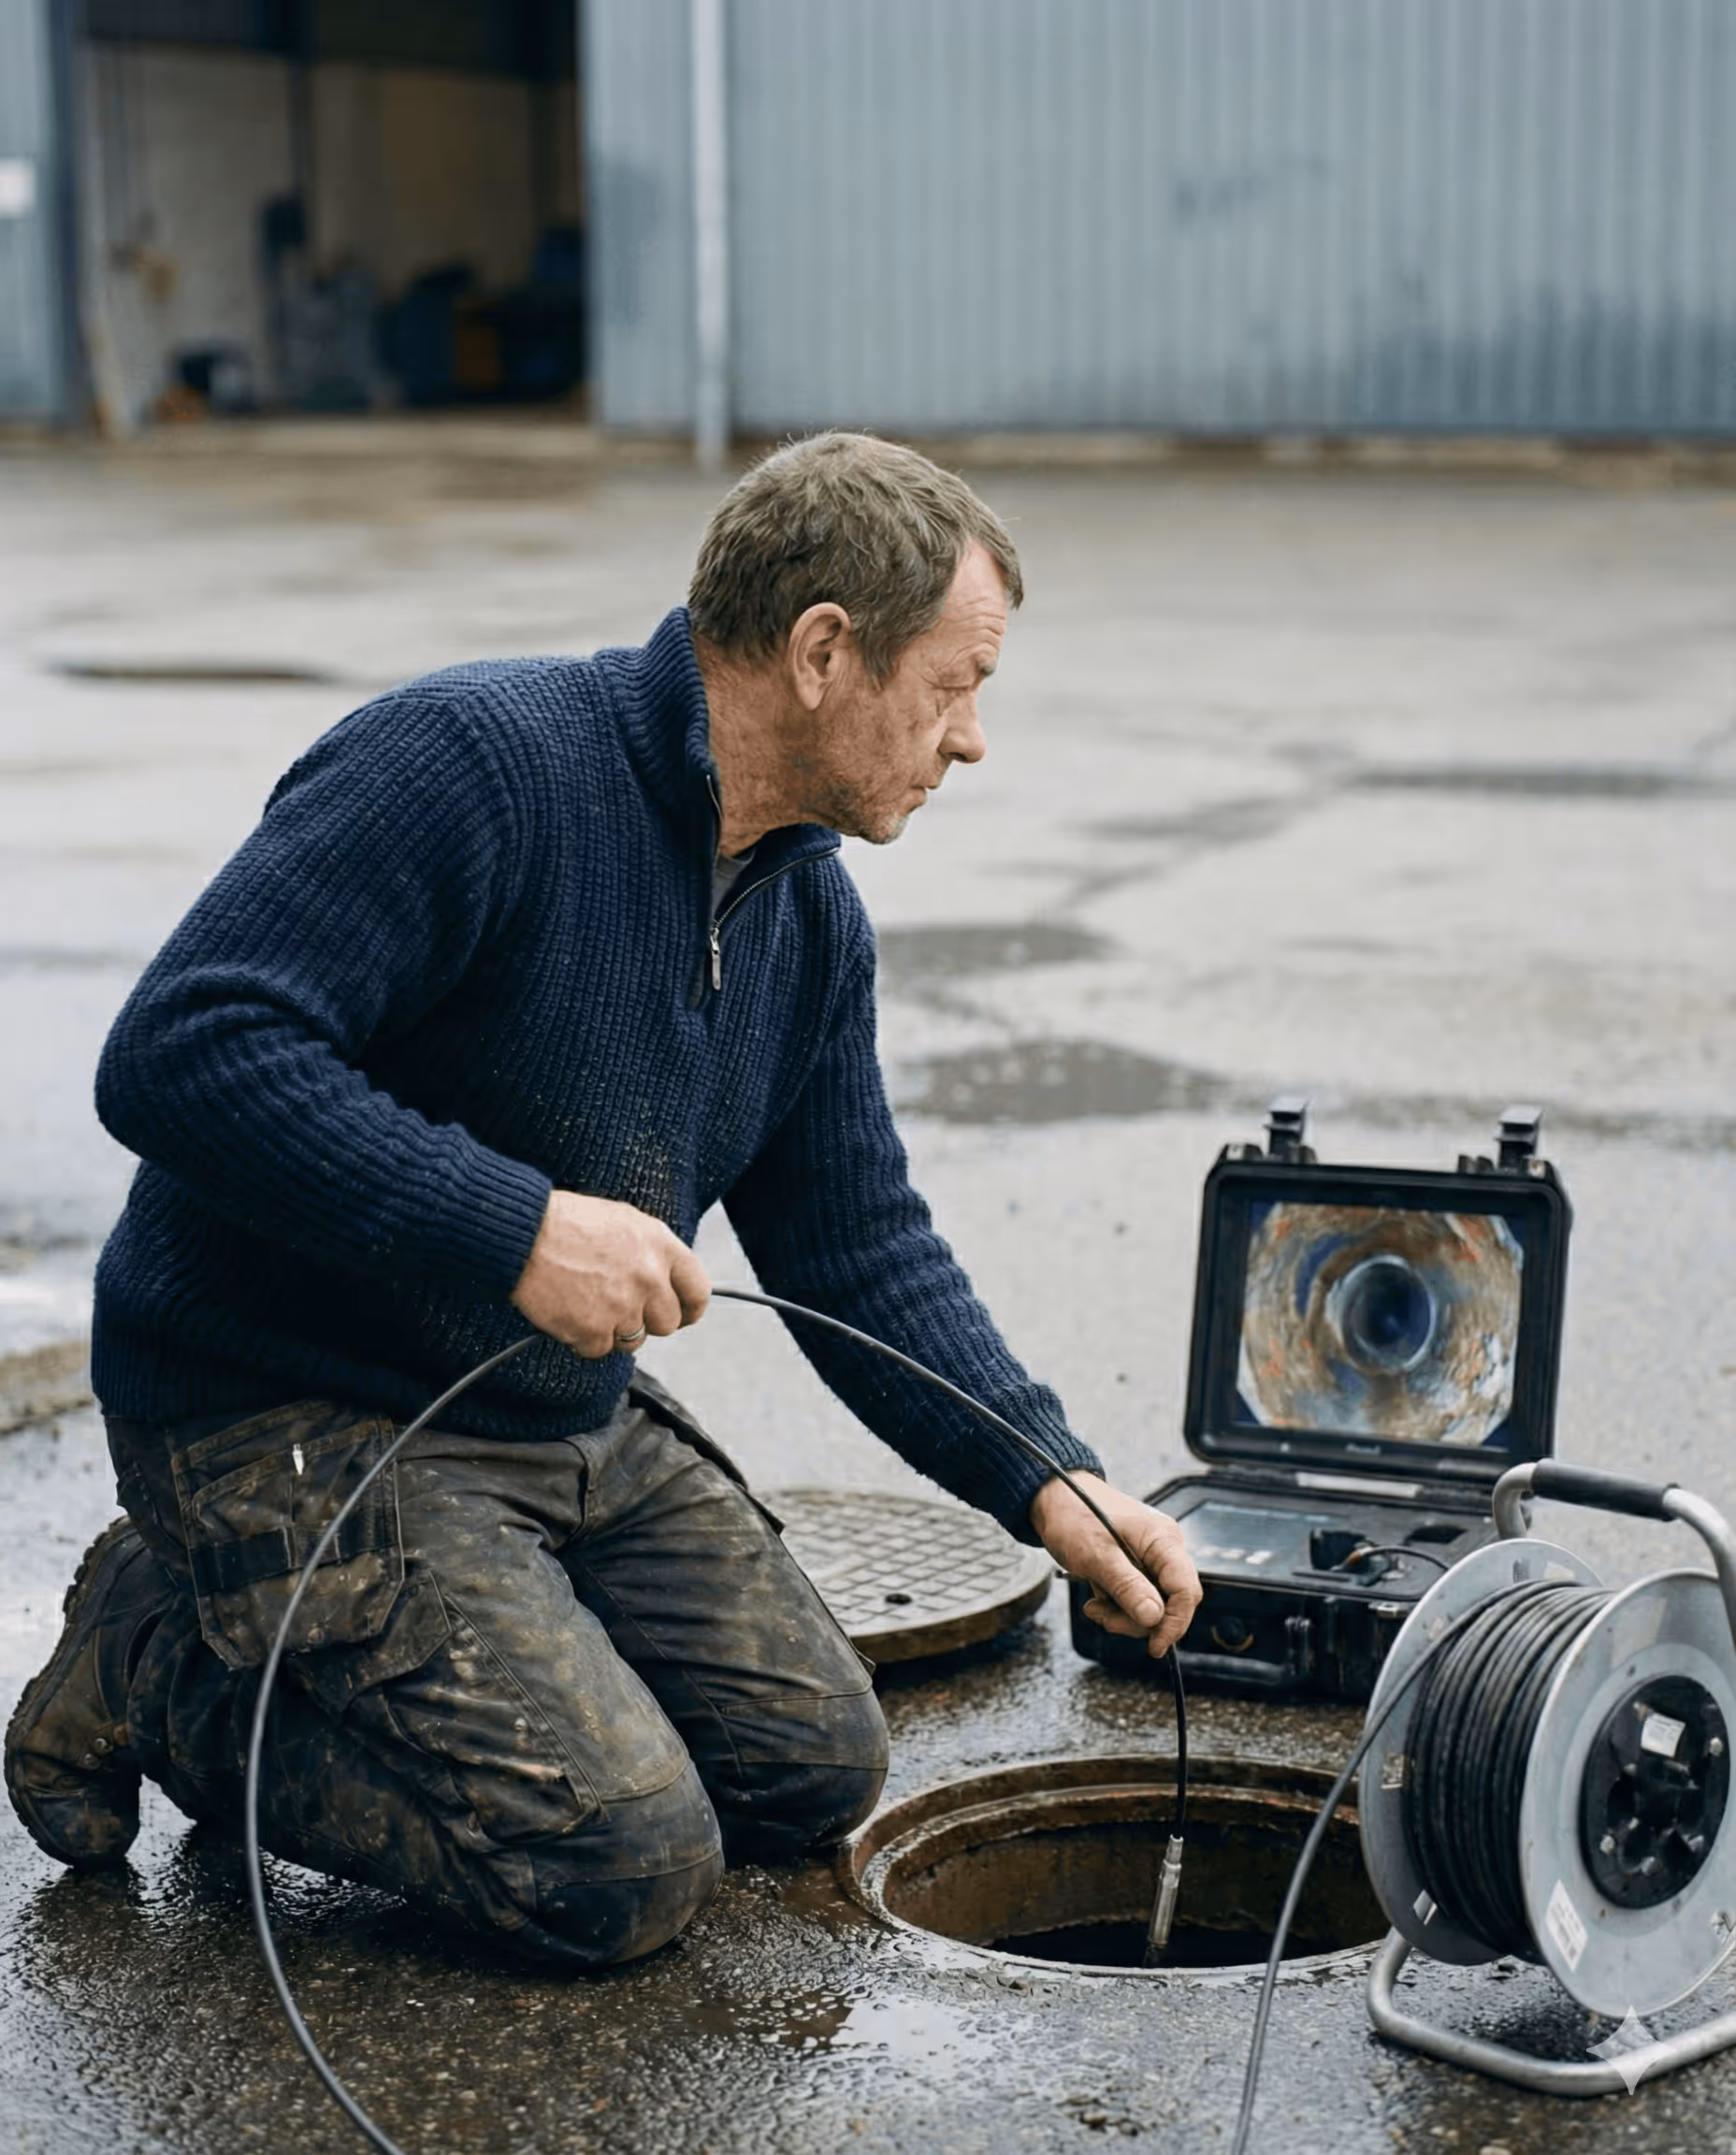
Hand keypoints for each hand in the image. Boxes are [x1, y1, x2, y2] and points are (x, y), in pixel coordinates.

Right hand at [511, 1191, 709, 1357]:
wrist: (523, 1233)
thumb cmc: (568, 1223)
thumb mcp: (625, 1221)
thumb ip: (653, 1251)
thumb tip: (667, 1279)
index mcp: (661, 1246)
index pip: (698, 1291)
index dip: (689, 1308)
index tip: (681, 1314)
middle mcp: (648, 1278)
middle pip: (667, 1323)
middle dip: (646, 1320)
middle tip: (619, 1307)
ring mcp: (622, 1307)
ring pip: (633, 1341)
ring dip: (613, 1330)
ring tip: (588, 1303)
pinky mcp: (593, 1330)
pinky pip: (599, 1350)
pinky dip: (584, 1339)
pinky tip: (570, 1313)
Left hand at [1030, 1472, 1201, 1658]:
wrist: (1053, 1497)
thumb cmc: (1074, 1514)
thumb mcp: (1096, 1555)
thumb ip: (1127, 1586)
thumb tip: (1154, 1618)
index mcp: (1163, 1540)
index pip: (1187, 1590)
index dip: (1175, 1623)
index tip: (1154, 1646)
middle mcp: (1163, 1549)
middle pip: (1171, 1603)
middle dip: (1139, 1620)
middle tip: (1105, 1619)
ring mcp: (1150, 1559)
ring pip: (1152, 1605)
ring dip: (1123, 1615)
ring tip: (1094, 1607)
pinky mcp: (1136, 1567)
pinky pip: (1137, 1598)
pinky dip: (1117, 1606)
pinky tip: (1096, 1599)